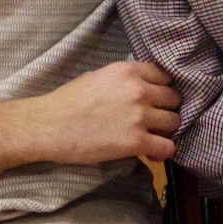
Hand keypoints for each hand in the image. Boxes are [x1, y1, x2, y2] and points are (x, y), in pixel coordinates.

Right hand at [31, 60, 180, 164]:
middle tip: (154, 120)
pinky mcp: (136, 141)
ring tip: (152, 136)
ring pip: (174, 122)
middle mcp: (139, 90)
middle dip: (166, 109)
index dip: (162, 89)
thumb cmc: (67, 101)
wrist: (48, 125)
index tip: (156, 100)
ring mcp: (140, 116)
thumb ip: (125, 80)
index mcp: (128, 71)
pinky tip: (152, 152)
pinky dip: (163, 151)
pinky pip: (168, 146)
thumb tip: (142, 88)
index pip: (165, 76)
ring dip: (165, 130)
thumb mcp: (99, 76)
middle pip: (173, 99)